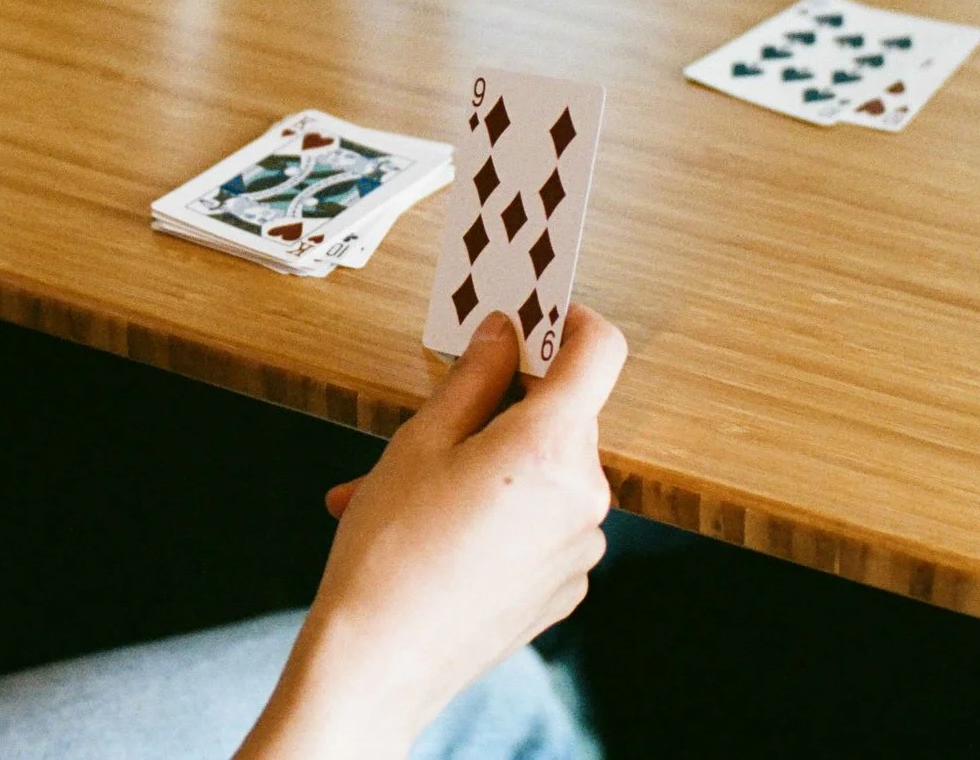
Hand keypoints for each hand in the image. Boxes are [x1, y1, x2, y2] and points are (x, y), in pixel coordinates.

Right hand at [238, 307, 626, 759]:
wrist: (379, 663)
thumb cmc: (389, 553)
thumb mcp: (420, 443)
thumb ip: (473, 378)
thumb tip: (502, 333)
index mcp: (549, 448)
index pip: (599, 353)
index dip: (572, 322)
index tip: (539, 315)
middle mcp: (584, 497)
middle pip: (566, 417)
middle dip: (508, 407)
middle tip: (441, 419)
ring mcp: (581, 547)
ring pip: (548, 473)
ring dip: (496, 465)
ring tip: (417, 491)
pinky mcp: (566, 585)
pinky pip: (546, 524)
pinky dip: (504, 514)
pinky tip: (441, 532)